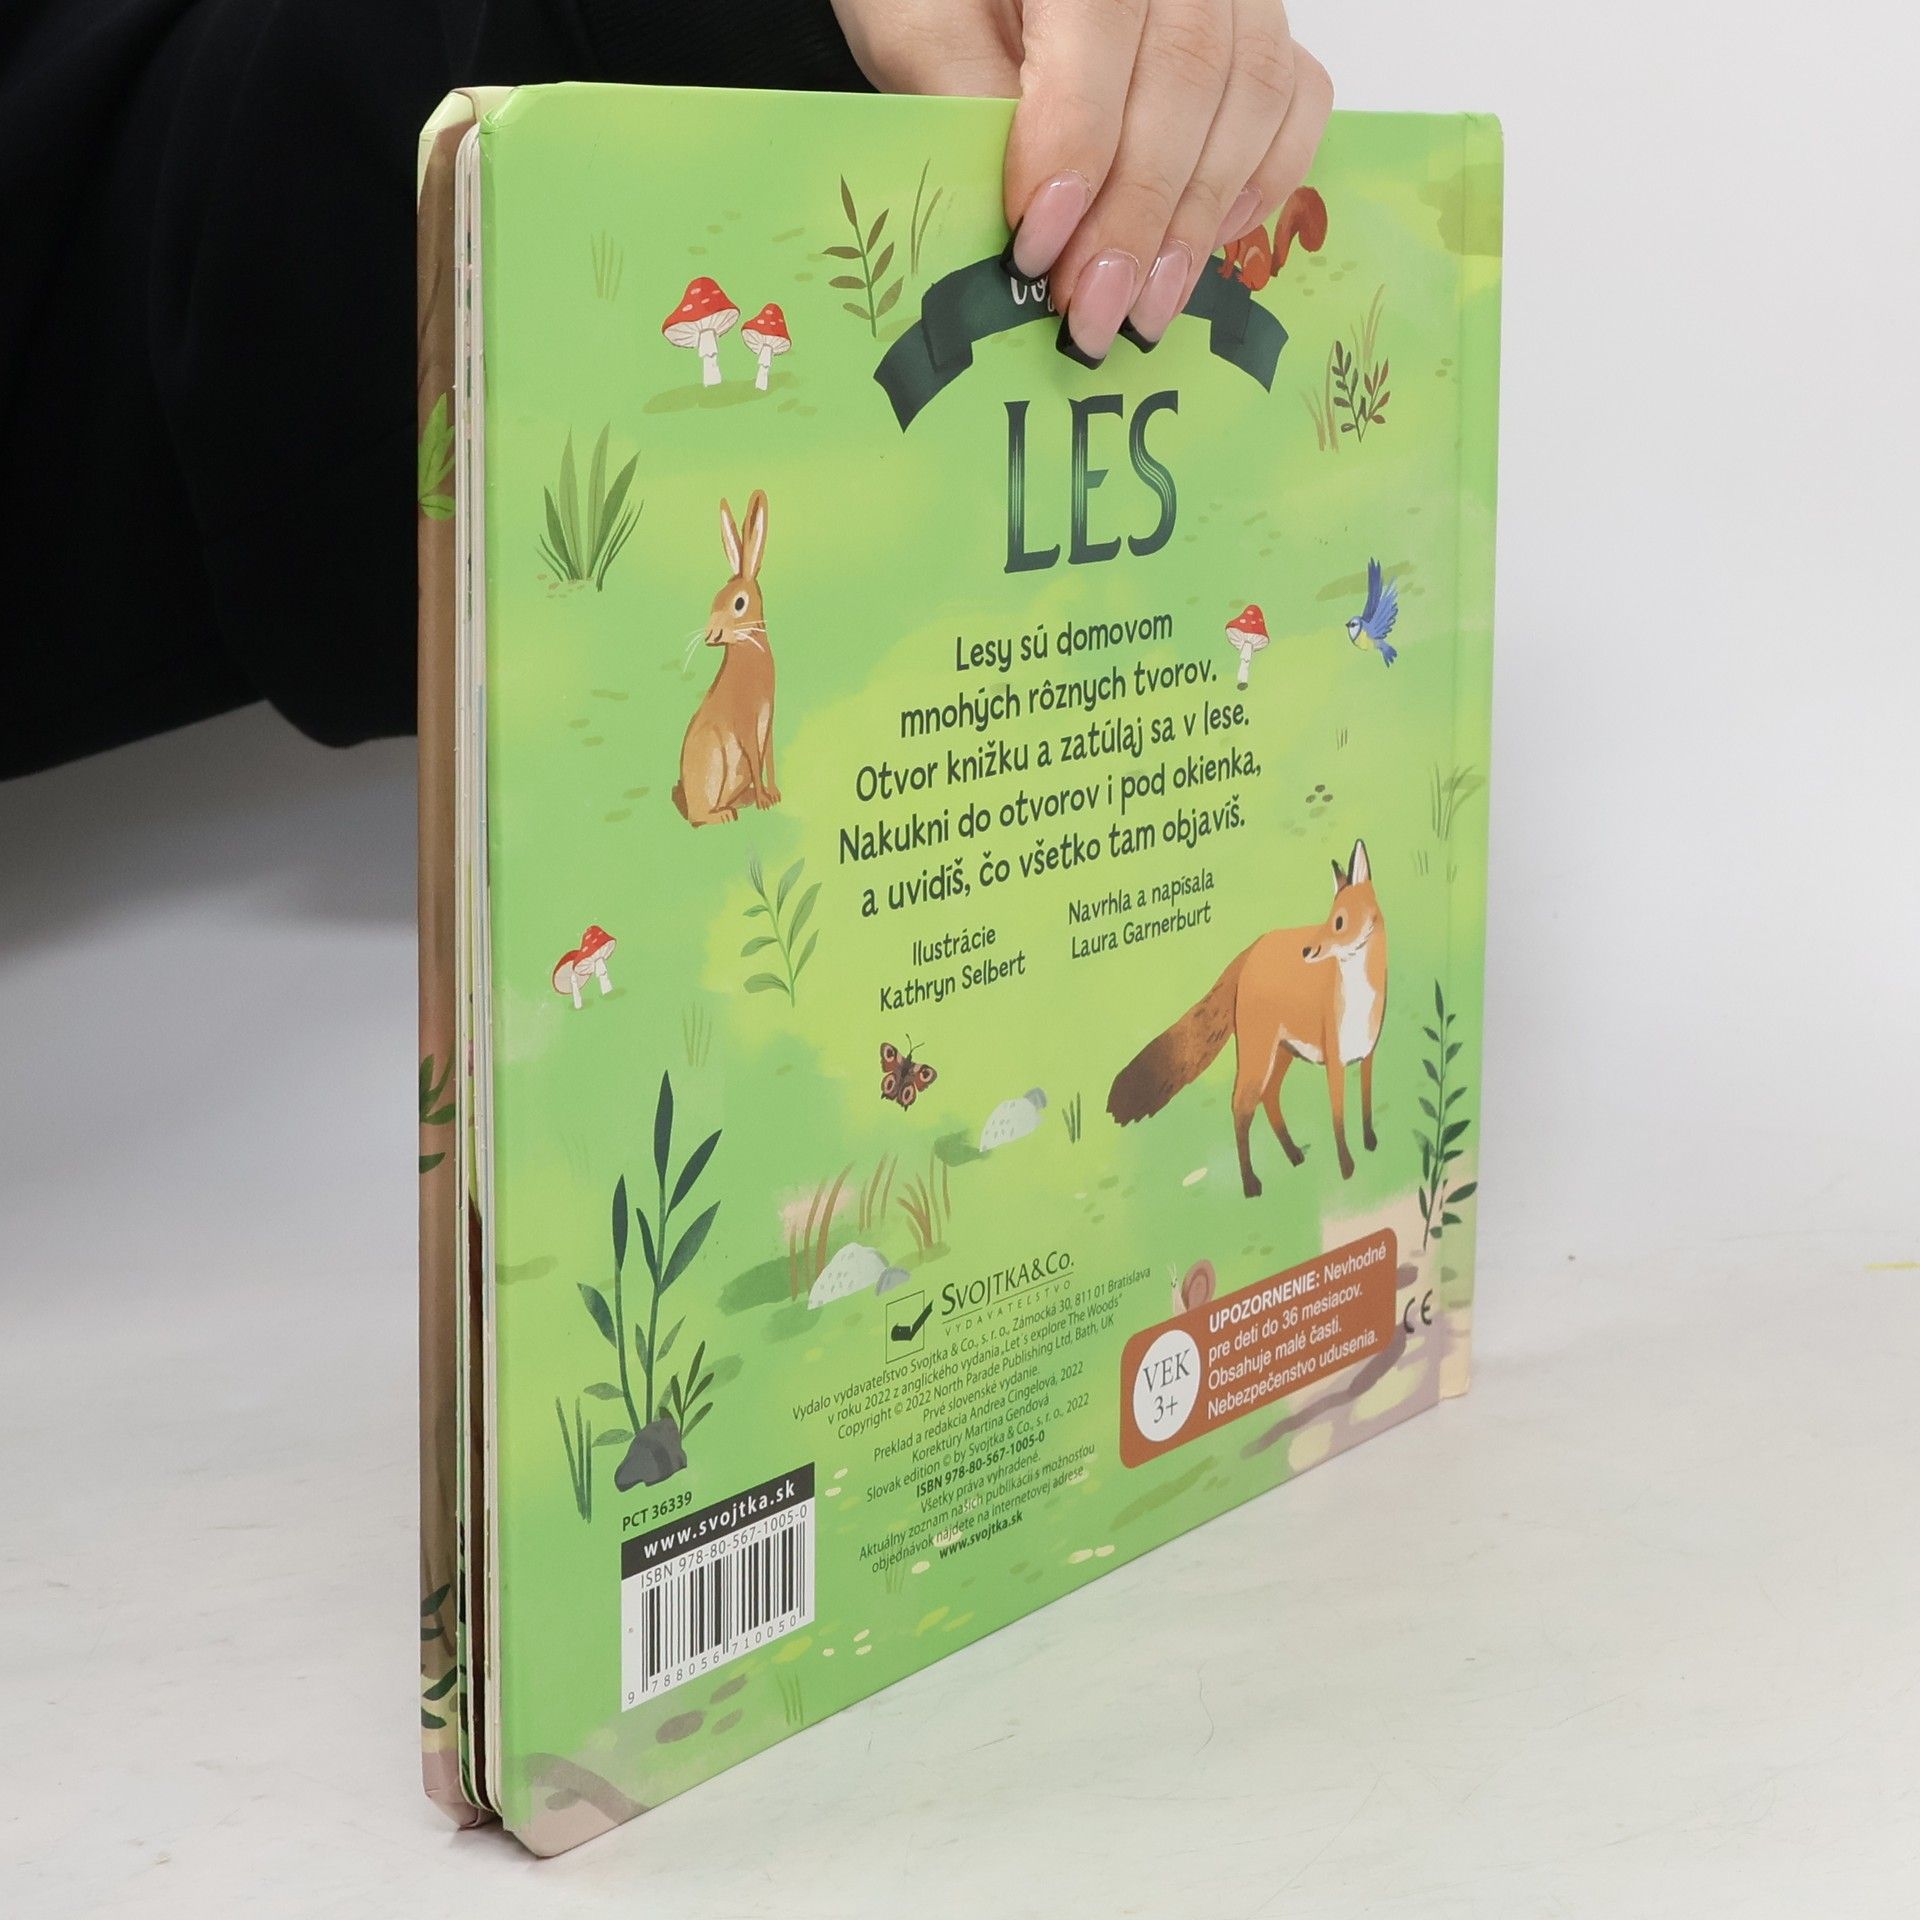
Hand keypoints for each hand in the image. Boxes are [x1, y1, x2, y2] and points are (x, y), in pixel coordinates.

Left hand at [827, 0, 1332, 358]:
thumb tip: (1027, 218)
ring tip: (1146, 308)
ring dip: (1196, 221)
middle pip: (1187, 81)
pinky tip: (1209, 241)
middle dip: (1135, 219)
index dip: (1076, 151)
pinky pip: (1297, 98)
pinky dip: (1264, 178)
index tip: (1036, 249)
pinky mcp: (1260, 31)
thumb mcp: (922, 24)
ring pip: (1252, 98)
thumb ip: (962, 95)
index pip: (1102, 33)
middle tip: (1092, 313)